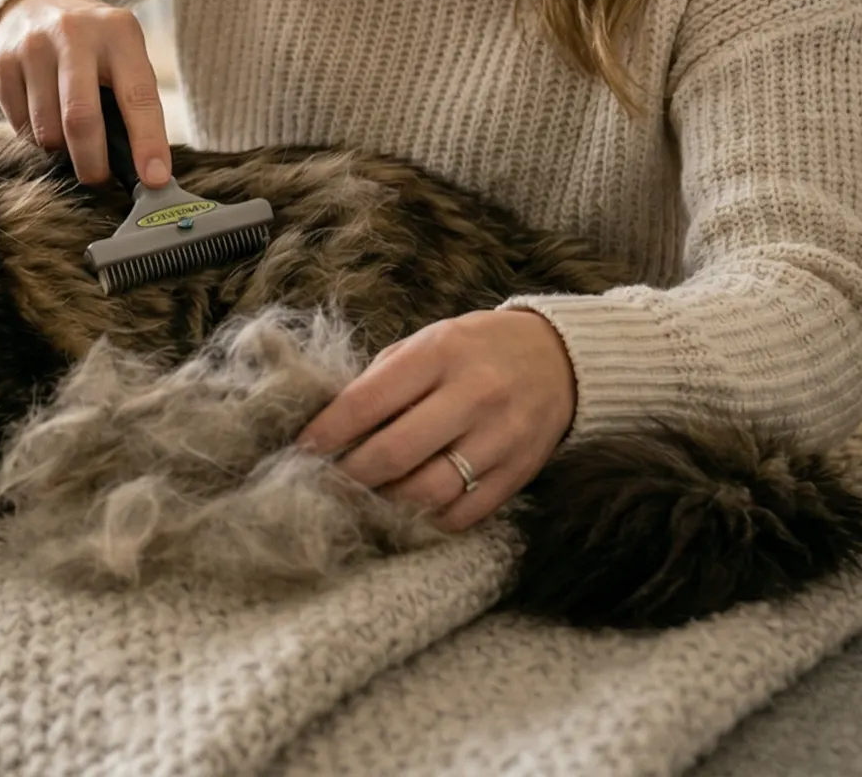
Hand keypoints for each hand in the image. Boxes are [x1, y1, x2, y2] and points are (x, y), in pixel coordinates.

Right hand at [0, 0, 171, 187]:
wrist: (36, 3)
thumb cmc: (93, 46)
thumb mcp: (123, 55)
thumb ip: (133, 102)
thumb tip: (144, 171)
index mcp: (118, 32)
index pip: (137, 96)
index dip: (147, 142)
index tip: (154, 180)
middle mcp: (73, 33)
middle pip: (81, 118)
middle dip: (92, 162)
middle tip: (98, 179)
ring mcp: (32, 46)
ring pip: (46, 130)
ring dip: (61, 150)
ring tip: (69, 138)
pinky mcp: (1, 63)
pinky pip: (19, 126)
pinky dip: (35, 137)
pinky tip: (43, 117)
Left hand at [294, 308, 576, 530]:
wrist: (560, 359)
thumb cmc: (475, 350)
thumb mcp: (429, 342)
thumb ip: (383, 378)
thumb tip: (330, 424)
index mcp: (441, 353)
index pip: (368, 400)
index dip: (327, 431)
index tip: (301, 449)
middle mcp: (474, 394)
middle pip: (396, 453)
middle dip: (350, 476)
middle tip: (323, 484)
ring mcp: (500, 437)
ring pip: (429, 491)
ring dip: (386, 503)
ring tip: (361, 501)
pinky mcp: (519, 472)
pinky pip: (464, 513)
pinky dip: (428, 520)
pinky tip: (406, 512)